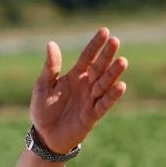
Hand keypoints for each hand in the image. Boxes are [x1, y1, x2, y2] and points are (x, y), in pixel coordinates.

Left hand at [30, 27, 128, 153]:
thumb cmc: (43, 109)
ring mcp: (91, 99)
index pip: (87, 57)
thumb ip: (50, 67)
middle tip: (116, 41)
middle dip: (107, 55)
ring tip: (122, 61)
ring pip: (105, 84)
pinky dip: (112, 96)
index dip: (95, 45)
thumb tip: (51, 43)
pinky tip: (121, 85)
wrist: (44, 135)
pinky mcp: (92, 115)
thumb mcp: (42, 85)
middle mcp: (86, 85)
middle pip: (99, 68)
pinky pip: (104, 104)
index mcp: (75, 76)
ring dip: (113, 73)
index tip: (105, 31)